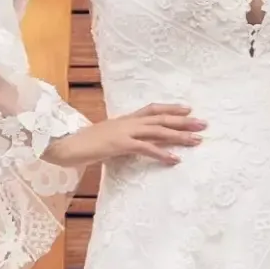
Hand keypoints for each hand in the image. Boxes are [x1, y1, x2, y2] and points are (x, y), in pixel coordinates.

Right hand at [44, 103, 205, 171]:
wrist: (65, 144)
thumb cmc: (84, 144)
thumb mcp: (108, 138)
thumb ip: (123, 139)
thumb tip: (136, 144)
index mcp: (125, 119)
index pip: (152, 109)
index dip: (171, 109)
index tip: (188, 110)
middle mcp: (127, 122)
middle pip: (161, 118)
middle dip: (184, 122)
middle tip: (204, 124)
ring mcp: (124, 132)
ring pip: (158, 131)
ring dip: (179, 136)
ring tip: (197, 140)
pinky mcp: (120, 144)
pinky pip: (145, 148)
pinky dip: (162, 153)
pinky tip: (175, 159)